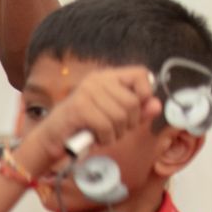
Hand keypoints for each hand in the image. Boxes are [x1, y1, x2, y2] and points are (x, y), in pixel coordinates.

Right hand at [21, 67, 157, 173]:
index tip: (136, 110)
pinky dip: (105, 138)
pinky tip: (96, 138)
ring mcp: (87, 91)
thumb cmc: (86, 126)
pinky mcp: (79, 108)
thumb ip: (138, 111)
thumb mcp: (117, 118)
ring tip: (103, 134)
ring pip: (120, 116)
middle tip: (115, 130)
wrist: (53, 137)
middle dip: (128, 124)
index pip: (140, 73)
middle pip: (133, 102)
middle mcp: (98, 79)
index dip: (145, 94)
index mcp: (108, 76)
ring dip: (115, 134)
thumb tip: (157, 105)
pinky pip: (106, 126)